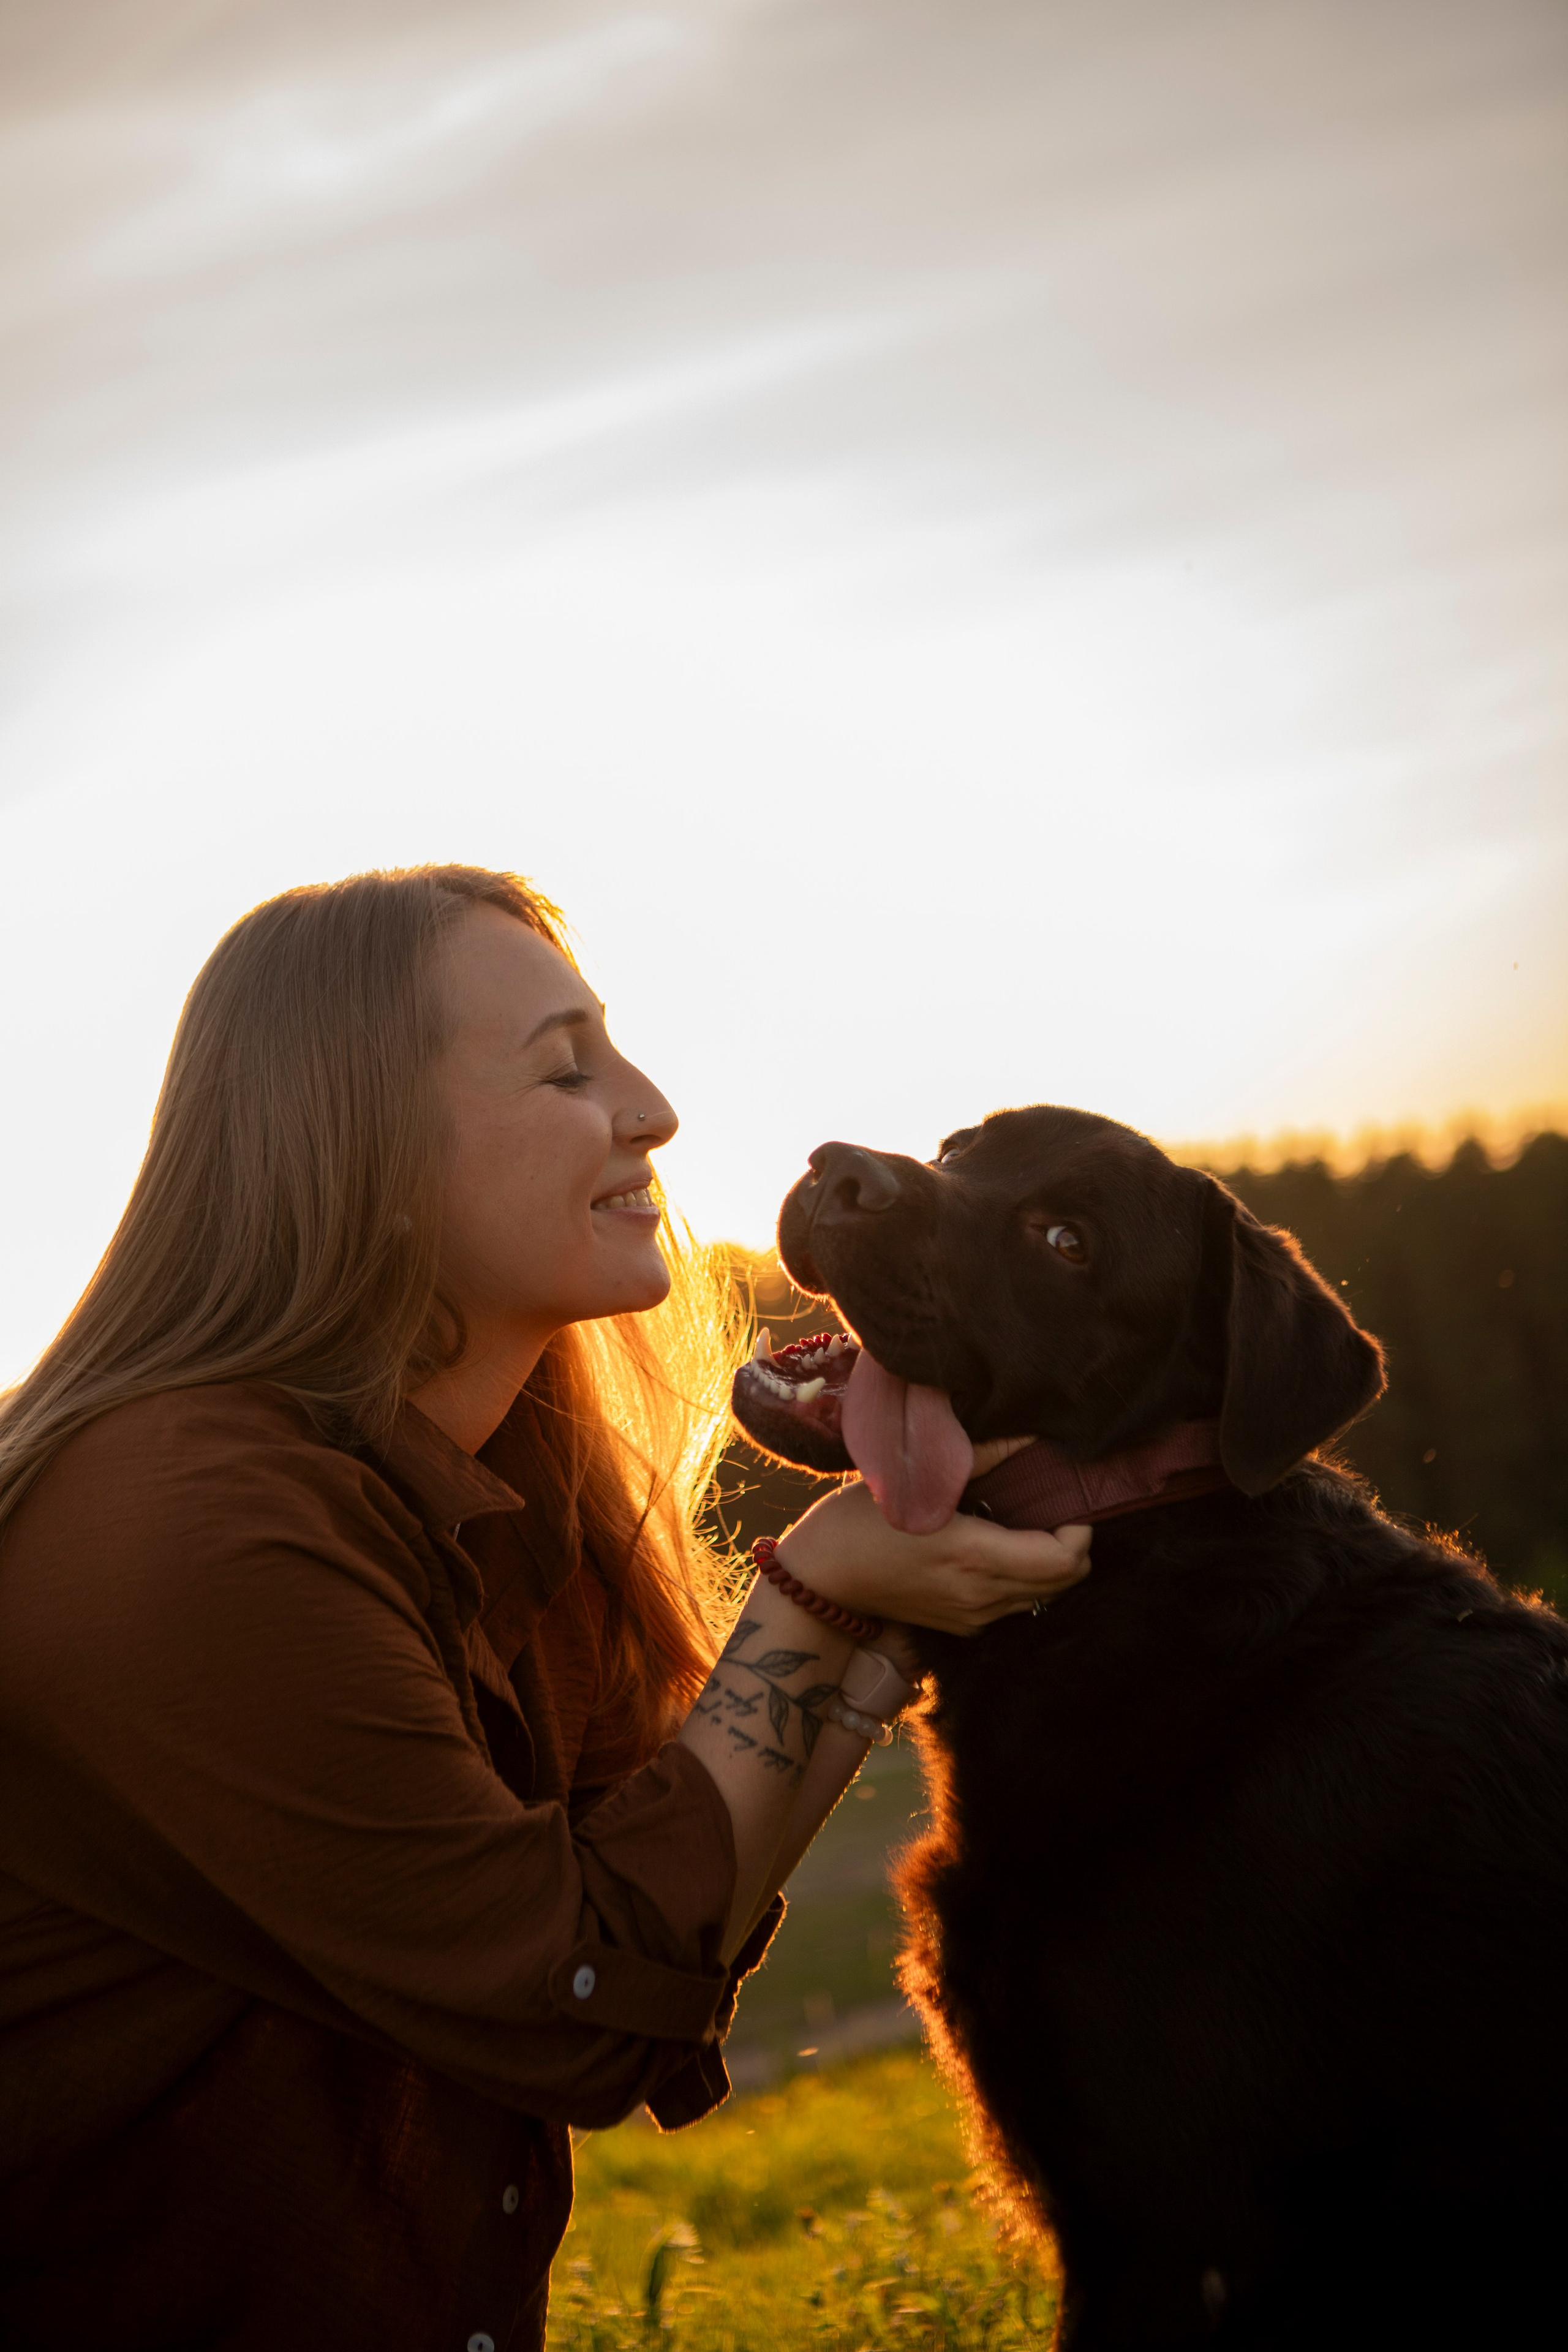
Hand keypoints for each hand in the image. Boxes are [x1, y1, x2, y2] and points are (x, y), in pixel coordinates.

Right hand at [774, 1475, 1090, 1635]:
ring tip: (1027, 1522)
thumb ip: (983, 1455)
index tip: (1065, 1496)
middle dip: (1073, 1542)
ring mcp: (973, 1617)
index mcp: (974, 1556)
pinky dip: (1024, 1577)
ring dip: (1050, 1562)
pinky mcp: (963, 1625)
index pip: (1065, 1558)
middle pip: (1067, 1580)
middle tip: (1054, 1504)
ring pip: (1046, 1595)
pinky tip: (998, 1545)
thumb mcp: (917, 1477)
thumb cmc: (860, 1519)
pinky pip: (1016, 1603)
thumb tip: (1033, 1436)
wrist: (822, 1578)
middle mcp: (981, 1595)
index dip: (1080, 1527)